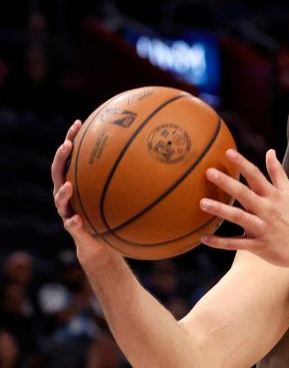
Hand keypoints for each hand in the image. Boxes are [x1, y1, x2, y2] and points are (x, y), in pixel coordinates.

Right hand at [50, 123, 130, 280]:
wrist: (100, 244)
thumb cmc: (109, 215)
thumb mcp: (118, 196)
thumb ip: (126, 179)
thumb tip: (151, 158)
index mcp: (75, 180)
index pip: (70, 155)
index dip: (71, 138)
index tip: (78, 123)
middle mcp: (66, 193)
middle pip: (57, 171)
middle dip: (61, 158)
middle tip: (67, 146)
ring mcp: (66, 210)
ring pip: (59, 198)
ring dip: (64, 192)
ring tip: (70, 186)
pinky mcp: (72, 228)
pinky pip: (71, 224)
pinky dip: (73, 222)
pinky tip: (78, 219)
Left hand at [202, 148, 288, 265]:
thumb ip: (277, 172)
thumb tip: (269, 151)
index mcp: (272, 196)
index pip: (256, 175)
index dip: (242, 163)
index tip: (228, 152)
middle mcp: (266, 210)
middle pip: (244, 194)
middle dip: (227, 183)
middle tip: (209, 173)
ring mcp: (262, 228)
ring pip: (239, 217)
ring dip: (221, 210)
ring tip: (203, 203)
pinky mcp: (260, 246)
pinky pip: (237, 244)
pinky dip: (221, 242)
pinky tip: (205, 238)